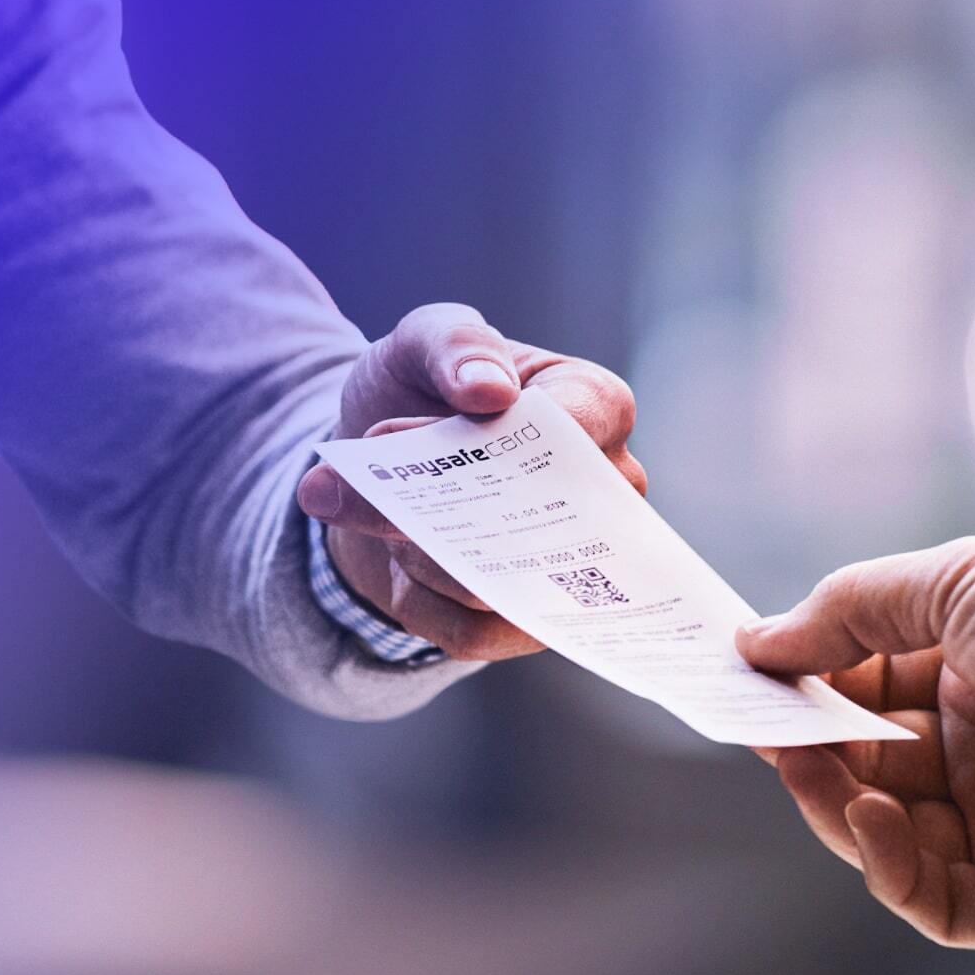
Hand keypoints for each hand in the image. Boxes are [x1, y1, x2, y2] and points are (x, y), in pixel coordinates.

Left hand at [296, 303, 643, 660]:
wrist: (373, 466)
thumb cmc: (420, 388)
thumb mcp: (422, 341)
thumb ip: (455, 345)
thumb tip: (489, 390)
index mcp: (592, 405)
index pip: (589, 422)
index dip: (524, 434)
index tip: (460, 420)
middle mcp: (601, 492)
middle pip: (548, 516)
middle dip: (452, 507)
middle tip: (379, 485)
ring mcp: (569, 562)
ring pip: (501, 583)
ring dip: (419, 553)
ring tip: (378, 516)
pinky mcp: (523, 620)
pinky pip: (473, 633)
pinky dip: (418, 603)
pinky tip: (397, 569)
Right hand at [736, 537, 974, 949]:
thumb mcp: (949, 584)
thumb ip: (844, 614)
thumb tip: (754, 643)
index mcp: (971, 687)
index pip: (861, 703)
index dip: (806, 699)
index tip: (751, 685)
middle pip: (862, 774)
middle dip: (809, 754)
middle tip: (766, 733)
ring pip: (883, 843)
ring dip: (835, 808)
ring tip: (814, 771)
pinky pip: (934, 903)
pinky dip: (888, 869)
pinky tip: (874, 818)